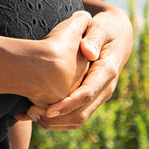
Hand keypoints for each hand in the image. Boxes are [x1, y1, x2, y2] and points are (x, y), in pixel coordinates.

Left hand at [25, 4, 132, 129]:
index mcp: (107, 72)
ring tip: (30, 115)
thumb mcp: (101, 27)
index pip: (87, 94)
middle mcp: (105, 88)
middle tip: (31, 113)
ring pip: (79, 119)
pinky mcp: (92, 98)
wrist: (118, 36)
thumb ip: (94, 37)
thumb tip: (88, 53)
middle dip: (57, 117)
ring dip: (56, 122)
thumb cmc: (105, 28)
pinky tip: (37, 114)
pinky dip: (58, 119)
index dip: (68, 104)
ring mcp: (99, 95)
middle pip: (82, 113)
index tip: (48, 110)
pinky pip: (76, 115)